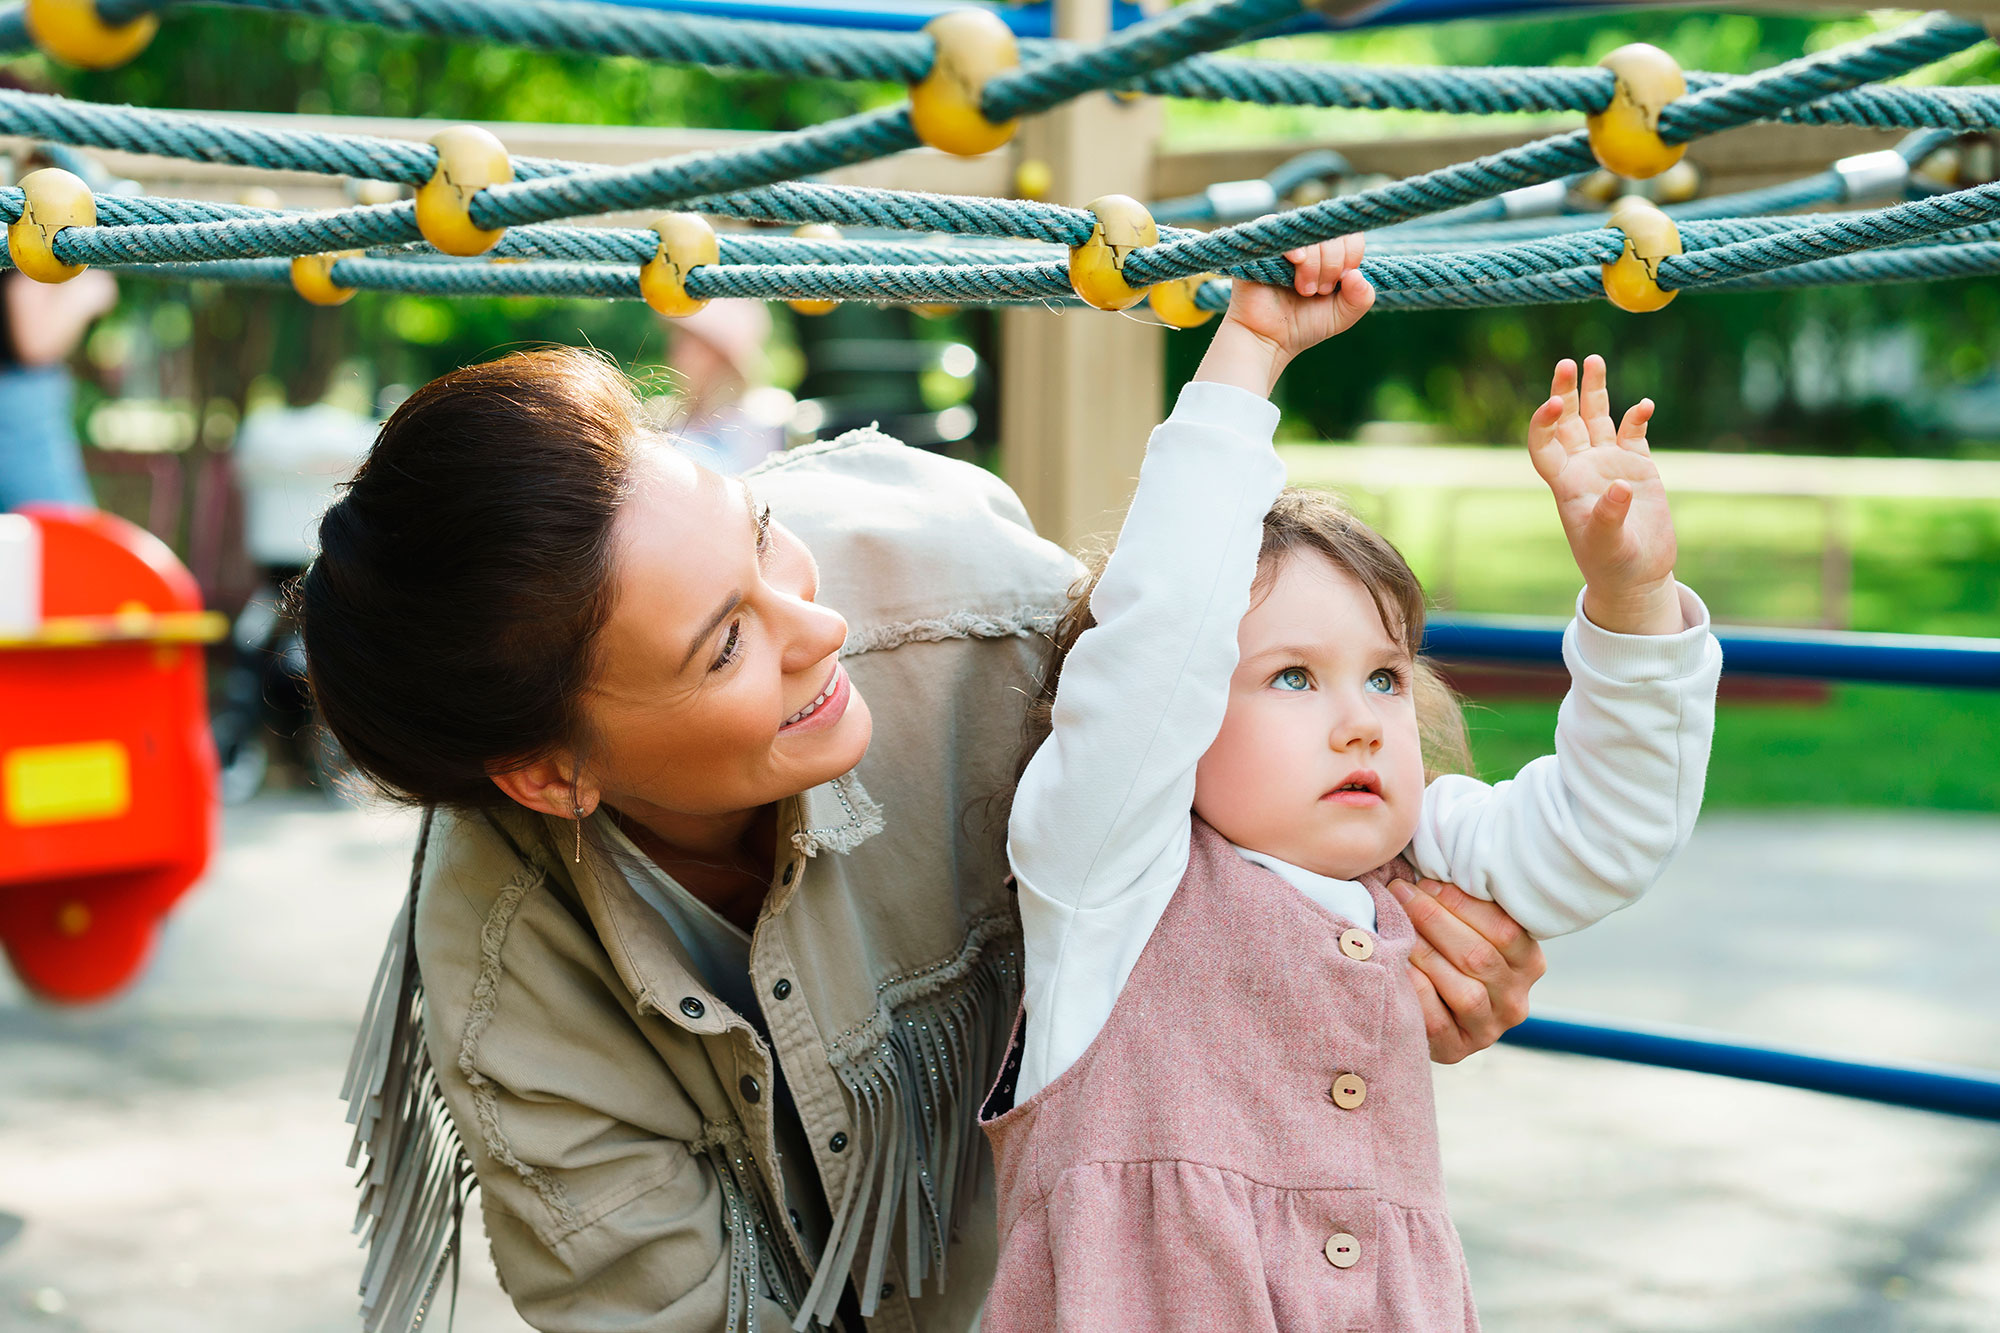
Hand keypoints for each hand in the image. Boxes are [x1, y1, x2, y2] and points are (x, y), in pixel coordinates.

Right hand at [1192, 235, 1373, 398]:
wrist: (1266, 340)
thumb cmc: (1302, 326)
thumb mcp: (1342, 315)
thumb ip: (1361, 298)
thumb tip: (1357, 274)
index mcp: (1329, 253)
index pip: (1350, 234)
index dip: (1351, 255)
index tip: (1341, 282)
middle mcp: (1308, 243)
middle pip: (1331, 230)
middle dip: (1333, 263)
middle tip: (1321, 291)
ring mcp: (1284, 243)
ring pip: (1309, 232)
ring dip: (1314, 263)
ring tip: (1304, 290)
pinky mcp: (1260, 245)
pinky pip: (1279, 227)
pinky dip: (1295, 245)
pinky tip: (1297, 261)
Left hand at [1390, 877, 1546, 1063]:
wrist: (1432, 1011)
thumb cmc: (1447, 951)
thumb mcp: (1467, 927)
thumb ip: (1460, 903)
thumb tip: (1429, 862)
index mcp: (1529, 962)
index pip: (1505, 929)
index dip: (1461, 903)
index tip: (1424, 881)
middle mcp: (1516, 1000)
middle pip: (1479, 956)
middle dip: (1434, 919)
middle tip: (1400, 893)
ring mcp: (1489, 1029)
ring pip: (1463, 990)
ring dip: (1424, 953)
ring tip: (1394, 926)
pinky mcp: (1458, 1049)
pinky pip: (1438, 1021)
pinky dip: (1416, 990)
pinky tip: (1395, 965)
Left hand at [1526, 355, 1683, 635]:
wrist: (1638, 575)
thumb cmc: (1613, 564)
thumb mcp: (1608, 545)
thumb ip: (1610, 517)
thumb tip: (1619, 486)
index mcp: (1566, 483)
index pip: (1544, 445)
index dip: (1544, 422)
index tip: (1554, 404)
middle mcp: (1583, 467)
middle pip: (1568, 421)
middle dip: (1566, 391)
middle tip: (1569, 363)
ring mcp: (1610, 464)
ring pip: (1597, 418)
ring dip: (1595, 391)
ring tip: (1594, 359)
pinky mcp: (1638, 466)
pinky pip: (1633, 432)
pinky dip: (1636, 417)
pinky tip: (1643, 406)